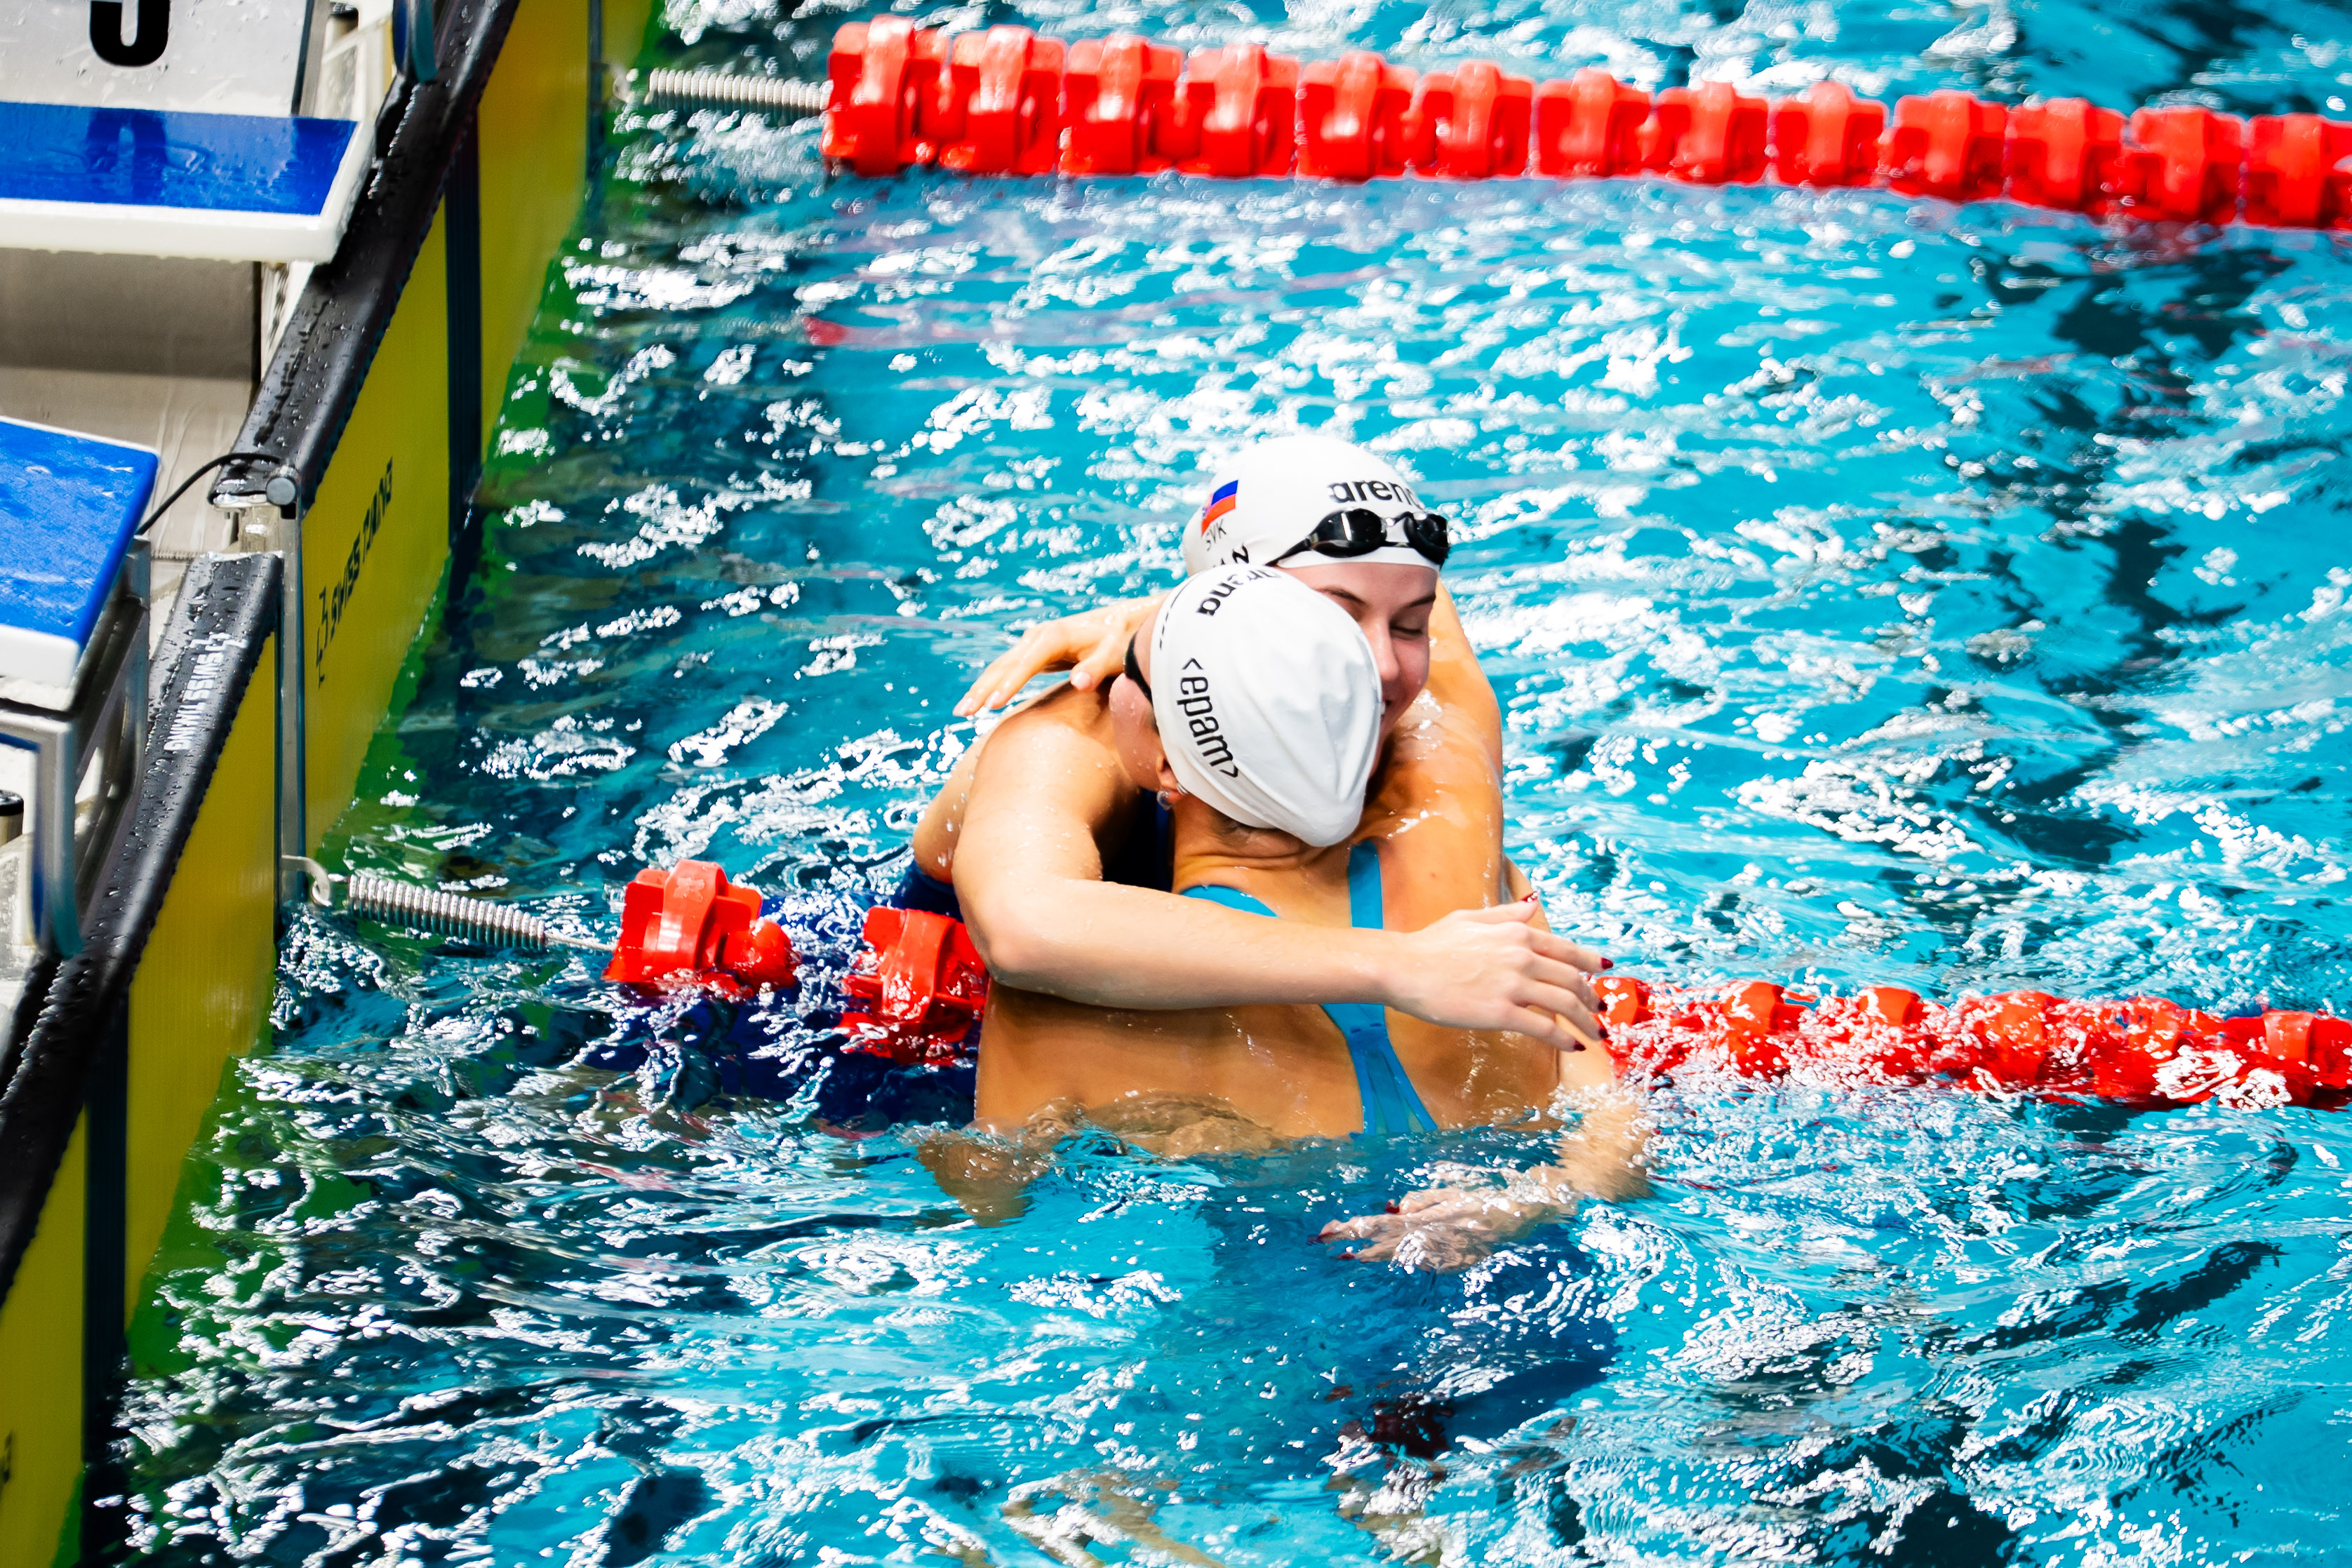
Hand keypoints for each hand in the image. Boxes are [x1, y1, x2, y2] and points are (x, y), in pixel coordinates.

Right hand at [954, 596, 1163, 715]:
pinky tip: (977, 702)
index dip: (1010, 683)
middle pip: (1004, 664)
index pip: (1027, 662)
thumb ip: (1097, 669)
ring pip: (999, 667)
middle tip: (963, 713)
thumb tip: (1079, 684)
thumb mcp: (1115, 654)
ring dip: (979, 689)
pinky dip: (989, 685)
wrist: (1118, 623)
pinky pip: (1005, 670)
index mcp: (1055, 636)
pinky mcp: (1031, 654)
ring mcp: (1031, 644)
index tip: (995, 704)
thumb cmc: (1118, 641)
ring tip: (961, 712)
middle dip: (982, 688)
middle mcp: (1037, 637)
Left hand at [1318, 1183, 1568, 1271]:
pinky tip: (1393, 1257)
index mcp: (1423, 1216)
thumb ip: (1420, 1200)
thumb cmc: (1477, 1200)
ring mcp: (1438, 1253)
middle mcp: (1427, 1235)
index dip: (1352, 1227)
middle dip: (1354, 1243)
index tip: (1327, 1231)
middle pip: (1383, 1242)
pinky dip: (1411, 1259)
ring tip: (1350, 1255)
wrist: (1514, 1217)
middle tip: (1326, 1244)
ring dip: (1375, 1254)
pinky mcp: (1451, 1265)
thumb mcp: (1447, 1193)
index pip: (1378, 1223)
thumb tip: (1394, 1205)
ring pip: (1400, 1256)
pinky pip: (1425, 1263)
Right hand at [1380, 903, 1609, 1050]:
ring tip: (1595, 1034)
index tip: (1603, 972)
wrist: (1404, 967)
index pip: (1567, 949)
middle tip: (1599, 1011)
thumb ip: (1507, 914)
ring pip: (1565, 1004)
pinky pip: (1544, 1028)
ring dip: (1586, 1021)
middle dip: (1592, 998)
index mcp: (1517, 932)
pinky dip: (1564, 1038)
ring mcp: (1512, 985)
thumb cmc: (1431, 943)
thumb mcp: (1471, 917)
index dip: (1590, 962)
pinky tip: (1573, 1046)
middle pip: (1572, 979)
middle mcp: (1522, 956)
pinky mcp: (1501, 1013)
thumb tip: (1533, 905)